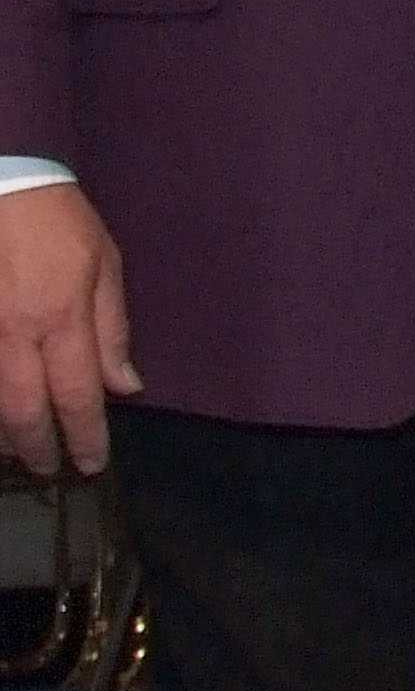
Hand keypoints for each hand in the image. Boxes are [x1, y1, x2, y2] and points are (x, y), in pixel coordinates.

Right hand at [0, 180, 136, 476]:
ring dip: (1, 434)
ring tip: (15, 452)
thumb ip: (111, 329)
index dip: (84, 435)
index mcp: (60, 316)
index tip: (91, 463)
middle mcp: (11, 333)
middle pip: (21, 410)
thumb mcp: (104, 265)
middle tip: (47, 468)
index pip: (76, 394)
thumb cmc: (57, 221)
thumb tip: (126, 386)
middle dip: (35, 448)